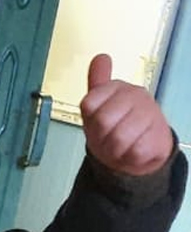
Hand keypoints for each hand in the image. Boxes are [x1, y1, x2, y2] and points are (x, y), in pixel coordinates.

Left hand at [80, 53, 174, 176]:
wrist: (139, 150)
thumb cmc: (113, 126)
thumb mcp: (98, 105)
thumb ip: (96, 82)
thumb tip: (100, 57)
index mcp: (117, 87)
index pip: (89, 103)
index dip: (88, 119)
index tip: (96, 122)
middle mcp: (136, 95)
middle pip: (102, 122)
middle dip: (100, 136)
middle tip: (108, 137)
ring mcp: (151, 114)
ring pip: (118, 138)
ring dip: (114, 149)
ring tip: (120, 145)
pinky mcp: (159, 137)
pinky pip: (133, 152)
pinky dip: (129, 156)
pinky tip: (134, 150)